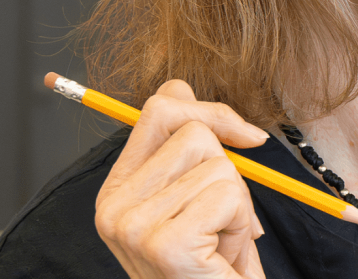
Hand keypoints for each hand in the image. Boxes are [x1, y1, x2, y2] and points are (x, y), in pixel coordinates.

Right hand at [95, 80, 273, 278]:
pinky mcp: (163, 242)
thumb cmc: (211, 269)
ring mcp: (132, 225)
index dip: (209, 110)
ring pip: (217, 165)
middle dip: (229, 170)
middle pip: (193, 131)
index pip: (160, 109)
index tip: (244, 138)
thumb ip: (189, 152)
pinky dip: (240, 224)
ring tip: (220, 244)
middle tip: (223, 219)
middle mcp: (113, 206)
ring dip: (237, 204)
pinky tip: (221, 257)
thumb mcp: (196, 201)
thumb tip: (195, 95)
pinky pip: (227, 196)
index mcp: (117, 191)